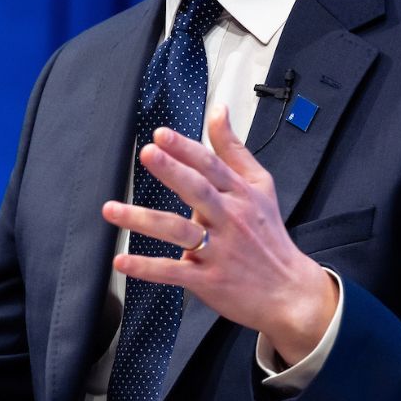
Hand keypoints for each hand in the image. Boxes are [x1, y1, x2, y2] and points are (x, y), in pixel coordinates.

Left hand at [102, 104, 335, 363]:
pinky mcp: (209, 281)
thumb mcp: (260, 186)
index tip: (161, 135)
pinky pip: (173, 272)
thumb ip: (233, 149)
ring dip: (143, 219)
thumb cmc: (269, 235)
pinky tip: (122, 260)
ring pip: (178, 231)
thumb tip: (218, 110)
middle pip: (198, 190)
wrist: (289, 291)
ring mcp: (219, 251)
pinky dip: (147, 267)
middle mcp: (230, 219)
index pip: (211, 166)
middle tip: (147, 154)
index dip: (186, 149)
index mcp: (240, 194)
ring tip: (111, 209)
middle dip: (172, 171)